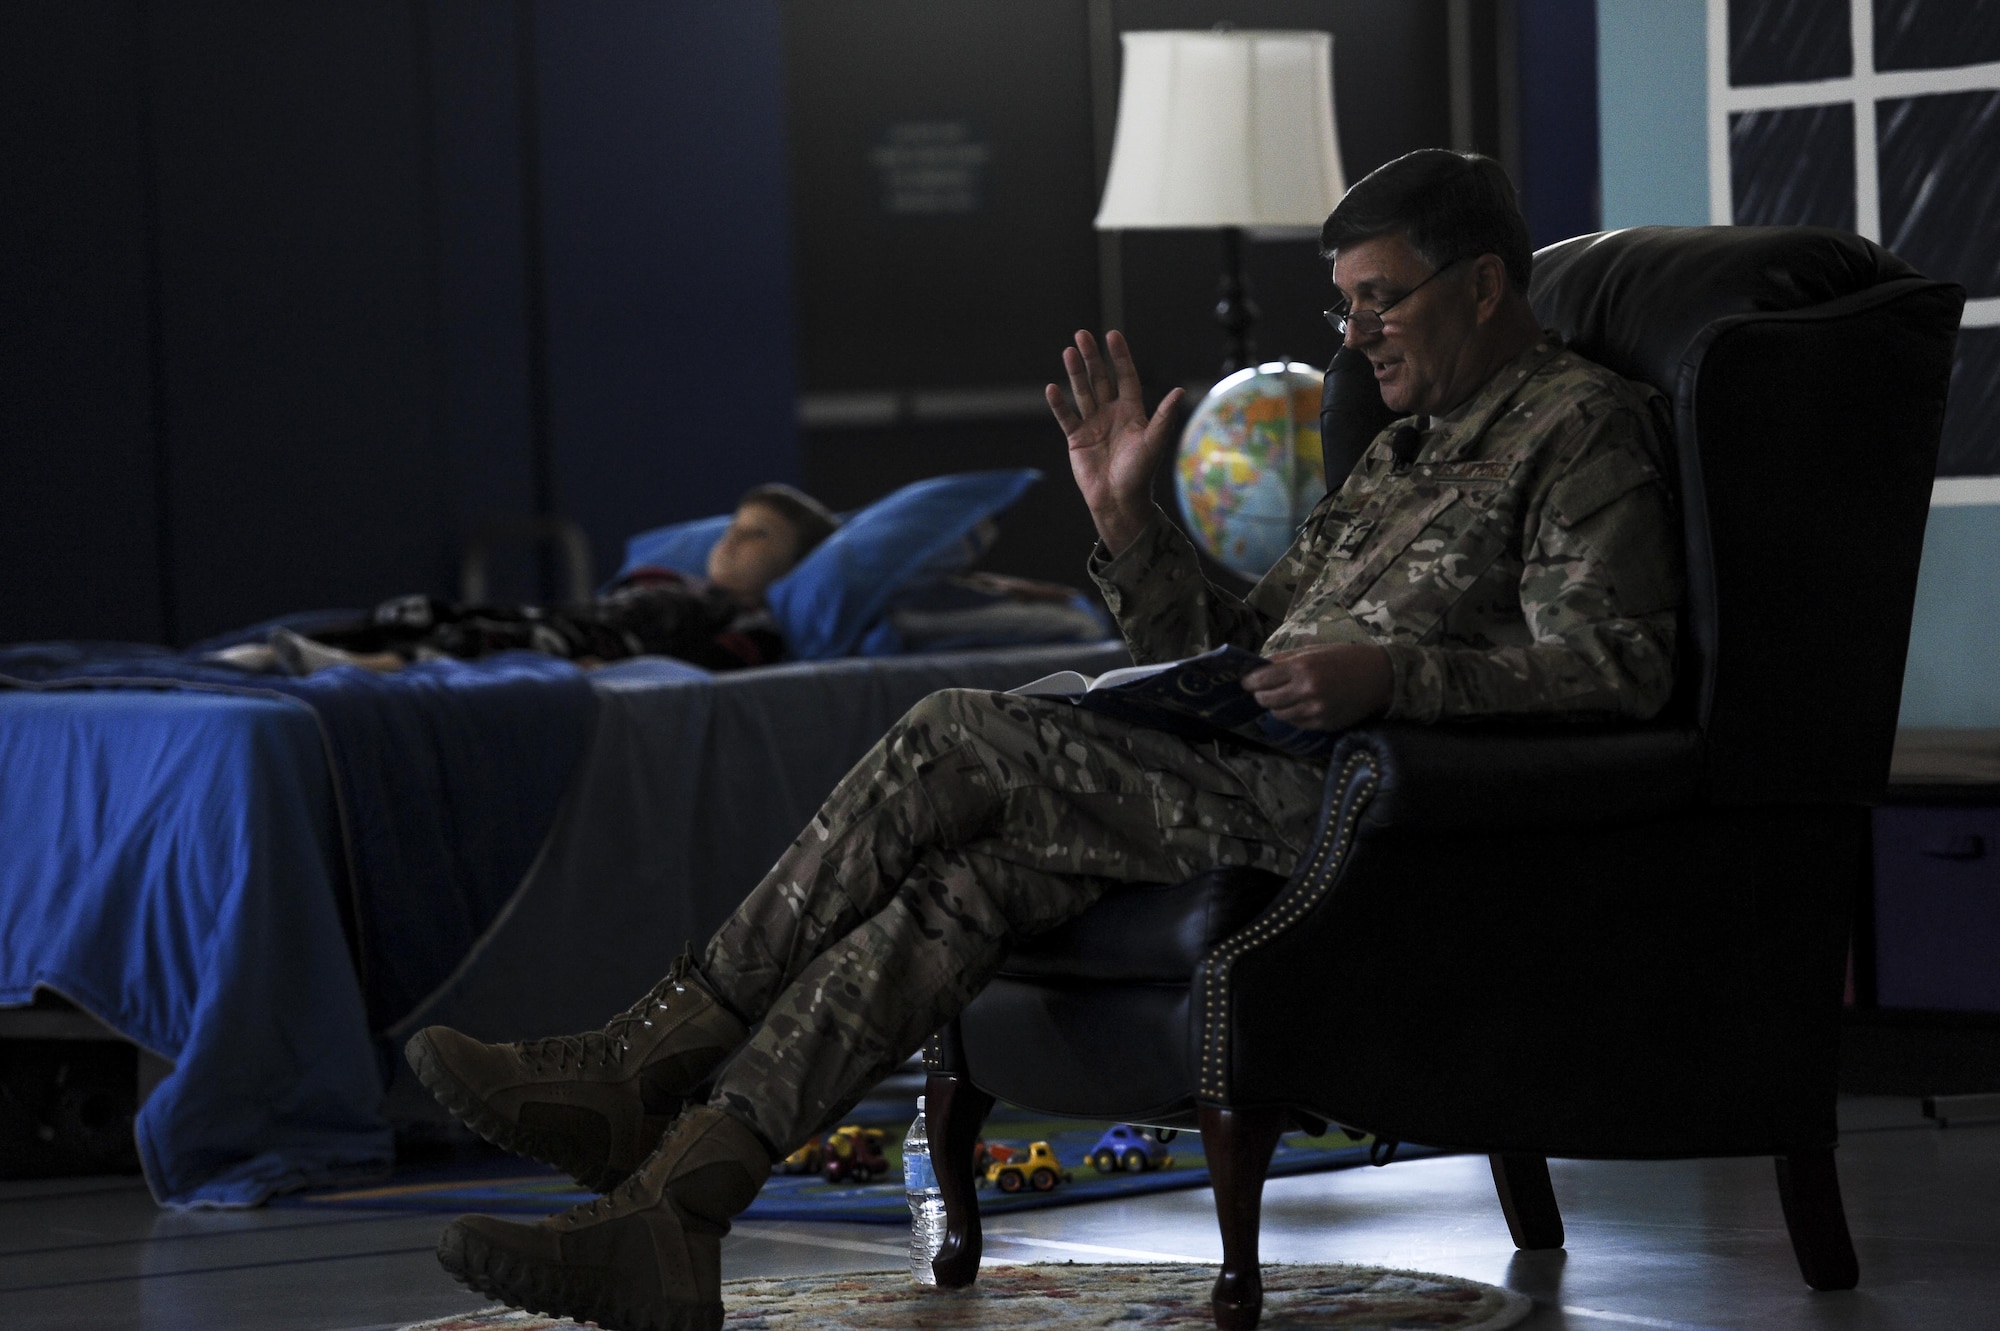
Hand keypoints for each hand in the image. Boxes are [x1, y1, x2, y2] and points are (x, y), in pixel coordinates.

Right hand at [1046, 330, 1183, 554]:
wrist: (1119, 500)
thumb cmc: (1140, 473)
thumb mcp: (1153, 442)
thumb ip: (1163, 417)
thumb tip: (1180, 393)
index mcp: (1132, 411)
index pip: (1125, 377)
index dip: (1119, 357)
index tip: (1112, 336)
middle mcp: (1112, 413)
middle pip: (1101, 379)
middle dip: (1092, 357)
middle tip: (1082, 334)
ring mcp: (1093, 424)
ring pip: (1083, 392)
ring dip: (1075, 373)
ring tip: (1068, 351)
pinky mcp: (1077, 438)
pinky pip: (1067, 416)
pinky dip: (1059, 404)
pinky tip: (1052, 388)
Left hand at [1241, 645, 1392, 731]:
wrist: (1379, 677)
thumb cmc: (1345, 658)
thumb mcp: (1314, 650)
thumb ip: (1286, 659)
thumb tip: (1260, 666)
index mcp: (1302, 667)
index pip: (1262, 680)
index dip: (1249, 682)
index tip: (1246, 681)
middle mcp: (1306, 691)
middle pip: (1266, 700)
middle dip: (1260, 695)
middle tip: (1262, 690)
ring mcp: (1315, 711)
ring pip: (1279, 715)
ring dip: (1276, 707)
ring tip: (1282, 697)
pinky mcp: (1323, 725)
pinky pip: (1296, 723)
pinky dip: (1292, 715)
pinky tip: (1299, 706)